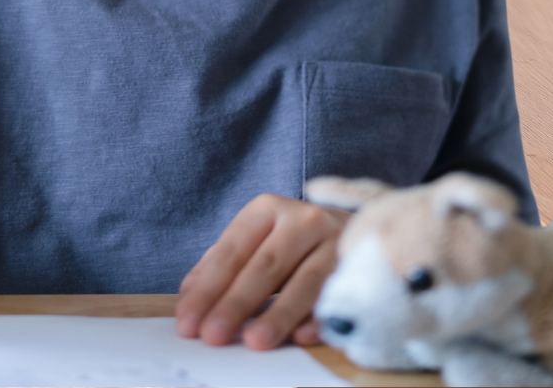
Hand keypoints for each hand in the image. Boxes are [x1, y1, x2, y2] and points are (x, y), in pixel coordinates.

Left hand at [175, 194, 347, 349]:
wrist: (364, 229)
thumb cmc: (296, 241)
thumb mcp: (259, 240)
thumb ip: (223, 263)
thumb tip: (189, 296)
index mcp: (268, 210)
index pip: (231, 250)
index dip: (208, 287)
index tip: (188, 321)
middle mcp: (302, 220)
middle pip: (264, 266)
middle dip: (235, 303)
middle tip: (212, 335)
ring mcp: (336, 242)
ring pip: (304, 282)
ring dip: (278, 314)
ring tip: (254, 342)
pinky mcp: (363, 267)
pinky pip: (340, 295)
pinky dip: (321, 317)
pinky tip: (302, 337)